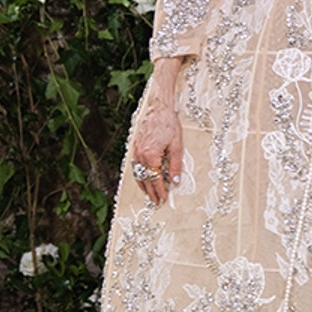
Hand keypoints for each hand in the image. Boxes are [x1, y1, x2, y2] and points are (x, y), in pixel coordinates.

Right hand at [128, 93, 183, 207]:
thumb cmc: (169, 125)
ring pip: (138, 174)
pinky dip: (139, 175)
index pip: (155, 179)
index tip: (163, 199)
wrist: (158, 109)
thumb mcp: (176, 146)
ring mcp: (136, 152)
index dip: (160, 191)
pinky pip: (135, 166)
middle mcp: (141, 156)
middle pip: (145, 179)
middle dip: (151, 192)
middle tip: (156, 202)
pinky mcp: (135, 147)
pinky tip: (143, 177)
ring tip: (148, 194)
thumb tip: (175, 181)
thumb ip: (175, 165)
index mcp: (151, 156)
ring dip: (143, 185)